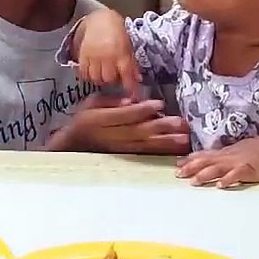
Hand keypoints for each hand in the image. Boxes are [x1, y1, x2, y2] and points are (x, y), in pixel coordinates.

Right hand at [54, 95, 189, 154]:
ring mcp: (119, 149)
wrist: (74, 145)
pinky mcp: (126, 157)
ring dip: (165, 142)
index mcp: (99, 120)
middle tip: (180, 122)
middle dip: (161, 127)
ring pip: (144, 145)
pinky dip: (161, 152)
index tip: (160, 103)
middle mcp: (110, 136)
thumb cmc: (85, 119)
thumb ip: (110, 101)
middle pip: (138, 131)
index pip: (124, 114)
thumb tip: (131, 101)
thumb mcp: (91, 103)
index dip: (142, 110)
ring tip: (184, 139)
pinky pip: (144, 154)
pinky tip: (176, 150)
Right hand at [76, 11, 141, 97]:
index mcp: (120, 52)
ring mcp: (92, 56)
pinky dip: (89, 76)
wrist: (100, 19)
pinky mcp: (82, 55)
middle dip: (113, 81)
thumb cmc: (118, 32)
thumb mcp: (128, 47)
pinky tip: (93, 73)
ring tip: (103, 75)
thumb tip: (138, 80)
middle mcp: (106, 56)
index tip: (133, 96)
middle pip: (109, 79)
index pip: (126, 74)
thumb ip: (131, 64)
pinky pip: (84, 73)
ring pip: (95, 78)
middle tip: (115, 78)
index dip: (130, 87)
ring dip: (101, 79)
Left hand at [176, 134, 258, 188]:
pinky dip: (228, 180)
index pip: (204, 155)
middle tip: (178, 174)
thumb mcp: (237, 149)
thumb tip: (211, 158)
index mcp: (225, 152)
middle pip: (206, 161)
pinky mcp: (248, 170)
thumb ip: (224, 155)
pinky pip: (237, 175)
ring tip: (193, 181)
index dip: (190, 159)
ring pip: (217, 168)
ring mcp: (237, 163)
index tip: (176, 164)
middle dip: (190, 167)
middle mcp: (228, 157)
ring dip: (204, 175)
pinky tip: (220, 185)